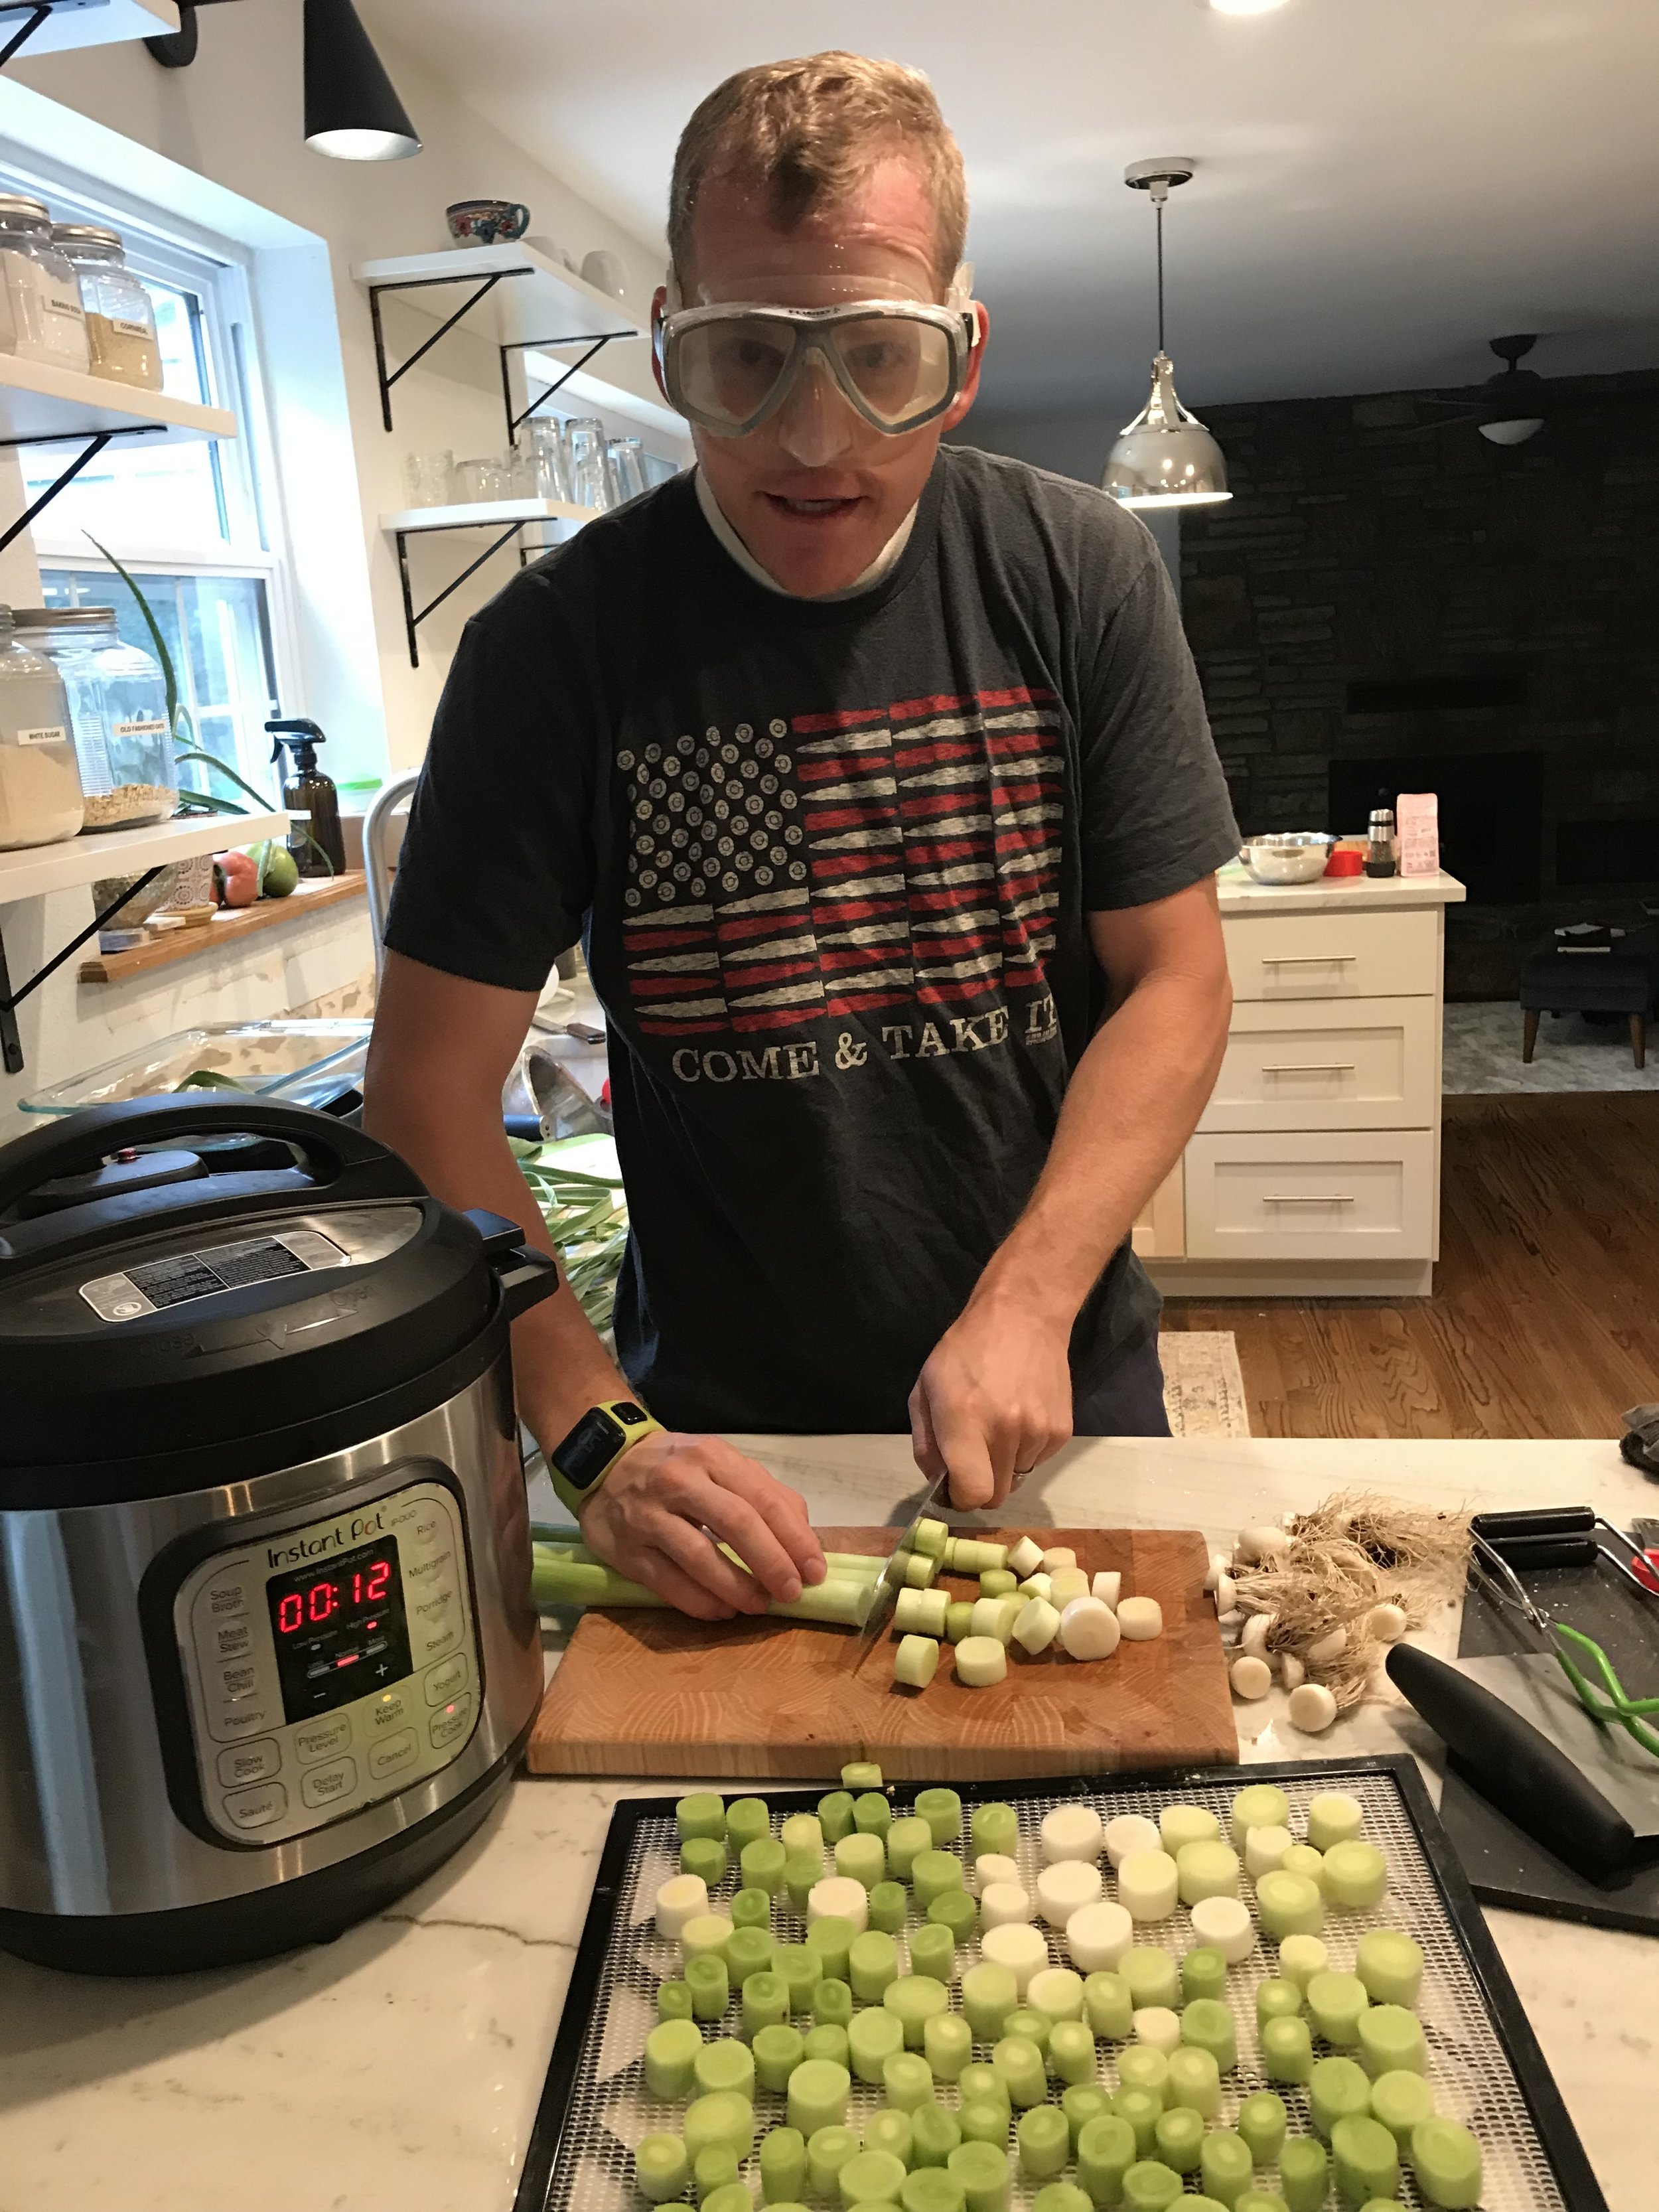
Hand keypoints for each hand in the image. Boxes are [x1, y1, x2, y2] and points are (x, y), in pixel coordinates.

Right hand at [578, 1431, 825, 1620]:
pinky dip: (700, 1602)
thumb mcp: (720, 1463)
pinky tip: (722, 1611)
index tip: (814, 1571)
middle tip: (792, 1593)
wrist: (605, 1464)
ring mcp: (649, 1515)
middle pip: (736, 1524)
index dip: (794, 1539)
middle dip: (772, 1564)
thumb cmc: (677, 1468)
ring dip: (738, 1588)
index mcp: (711, 1456)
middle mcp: (679, 1481)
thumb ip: (764, 1492)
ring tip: (759, 1605)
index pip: (762, 1499)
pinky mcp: (627, 1549)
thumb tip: (802, 1539)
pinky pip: (668, 1583)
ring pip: (701, 1557)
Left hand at [909, 1292, 1072, 1509]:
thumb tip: (939, 1483)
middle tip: (974, 1456)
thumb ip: (926, 1444)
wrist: (1023, 1316)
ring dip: (1004, 1463)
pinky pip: (1038, 1460)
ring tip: (999, 1422)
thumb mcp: (926, 1390)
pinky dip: (1026, 1449)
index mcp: (965, 1420)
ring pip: (1018, 1477)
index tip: (955, 1486)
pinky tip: (1020, 1415)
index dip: (961, 1498)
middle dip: (981, 1485)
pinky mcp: (1062, 1431)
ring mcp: (1039, 1431)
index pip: (973, 1493)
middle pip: (997, 1495)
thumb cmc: (966, 1350)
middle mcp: (1006, 1430)